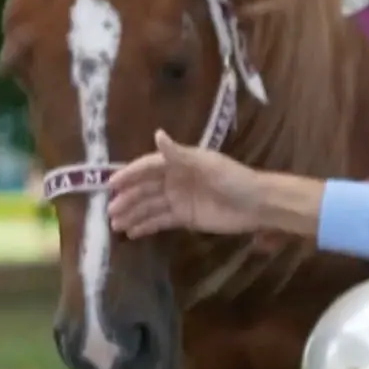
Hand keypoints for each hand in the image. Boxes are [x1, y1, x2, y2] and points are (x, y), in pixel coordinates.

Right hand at [108, 129, 260, 237]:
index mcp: (179, 162)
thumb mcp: (207, 165)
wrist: (258, 204)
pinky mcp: (185, 217)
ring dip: (133, 214)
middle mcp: (175, 180)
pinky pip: (161, 221)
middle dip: (127, 199)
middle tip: (110, 211)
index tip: (111, 184)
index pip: (148, 167)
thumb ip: (179, 154)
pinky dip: (146, 226)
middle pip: (145, 189)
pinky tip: (132, 233)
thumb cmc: (234, 179)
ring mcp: (179, 199)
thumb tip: (157, 134)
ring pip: (150, 206)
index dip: (129, 174)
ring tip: (116, 225)